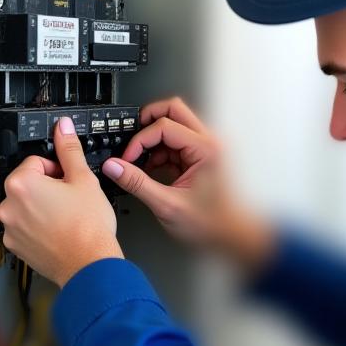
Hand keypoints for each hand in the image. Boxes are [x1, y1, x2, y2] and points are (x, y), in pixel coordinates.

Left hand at [0, 117, 123, 287]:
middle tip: (73, 200)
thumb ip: (69, 150)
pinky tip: (62, 231)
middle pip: (30, 184)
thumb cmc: (88, 226)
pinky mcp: (16, 246)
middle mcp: (9, 206)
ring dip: (45, 207)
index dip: (58, 169)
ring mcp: (11, 228)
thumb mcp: (84, 179)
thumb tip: (63, 128)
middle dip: (50, 188)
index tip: (71, 181)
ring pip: (29, 206)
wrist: (90, 264)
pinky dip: (41, 227)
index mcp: (22, 183)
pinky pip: (27, 227)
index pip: (37, 161)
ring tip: (69, 218)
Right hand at [101, 97, 273, 268]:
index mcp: (207, 149)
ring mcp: (208, 147)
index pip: (164, 125)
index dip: (140, 139)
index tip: (127, 158)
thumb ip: (137, 183)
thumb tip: (114, 166)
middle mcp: (210, 142)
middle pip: (174, 110)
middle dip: (148, 121)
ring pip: (175, 124)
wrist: (232, 235)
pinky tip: (153, 169)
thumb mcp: (167, 205)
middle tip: (132, 140)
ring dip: (155, 140)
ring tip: (143, 164)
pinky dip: (161, 151)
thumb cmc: (212, 224)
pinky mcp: (202, 156)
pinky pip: (177, 141)